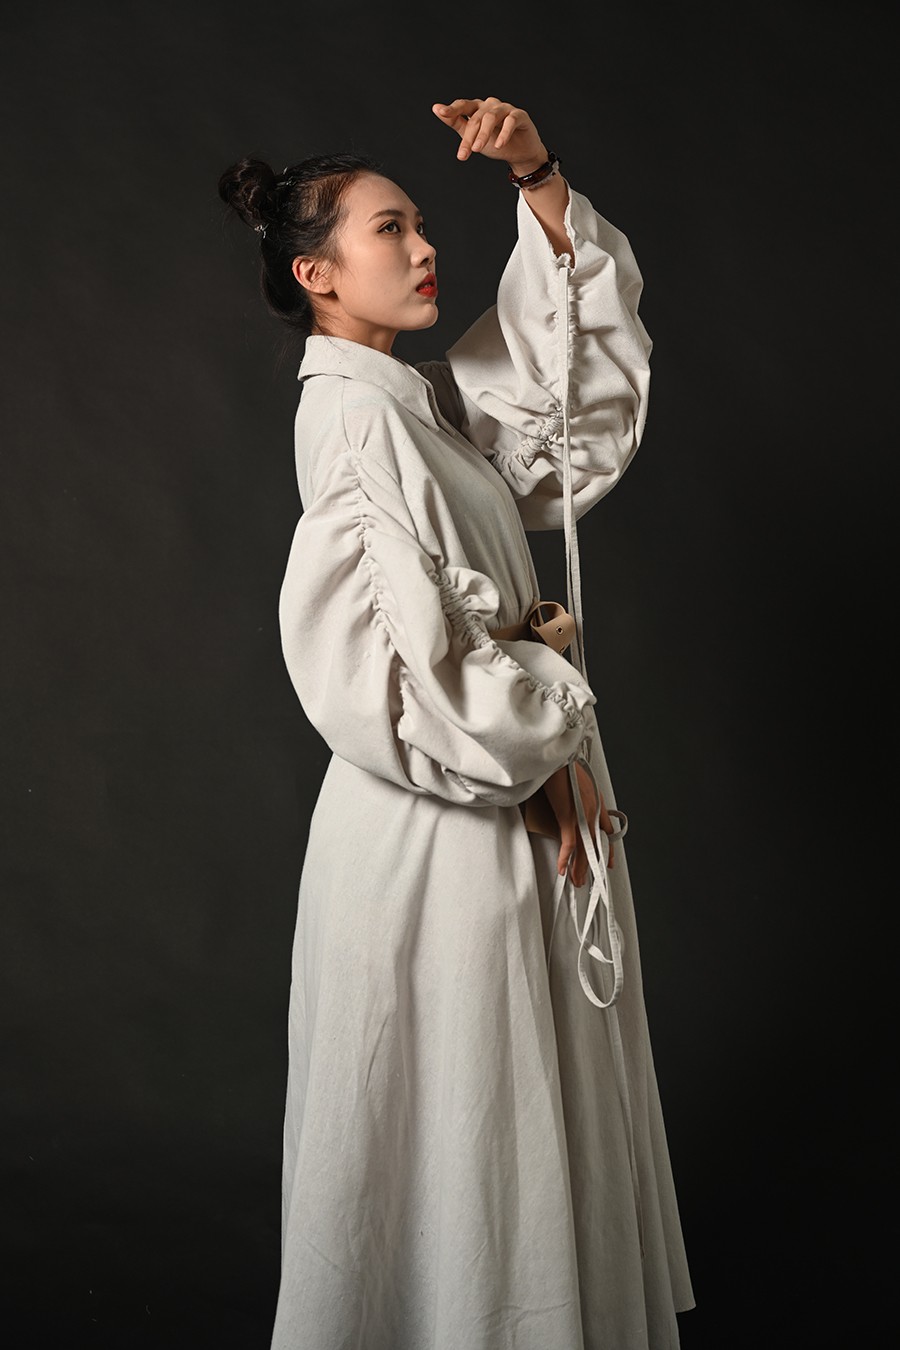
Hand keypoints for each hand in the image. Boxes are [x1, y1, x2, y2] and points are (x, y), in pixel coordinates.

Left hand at [432, 97, 547, 173]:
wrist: (518, 153)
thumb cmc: (494, 142)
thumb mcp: (471, 135)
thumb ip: (455, 122)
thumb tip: (436, 108)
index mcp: (477, 108)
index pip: (462, 106)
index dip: (452, 109)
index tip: (441, 112)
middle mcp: (490, 105)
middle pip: (475, 118)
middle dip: (469, 137)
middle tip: (463, 155)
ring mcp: (505, 108)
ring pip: (491, 117)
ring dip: (483, 134)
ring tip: (478, 149)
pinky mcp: (519, 115)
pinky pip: (511, 121)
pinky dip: (504, 133)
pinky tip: (499, 145)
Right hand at [541, 761, 616, 887]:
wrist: (557, 758)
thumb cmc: (564, 767)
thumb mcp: (582, 783)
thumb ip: (586, 798)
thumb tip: (582, 809)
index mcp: (597, 804)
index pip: (607, 832)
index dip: (609, 850)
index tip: (610, 863)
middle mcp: (593, 812)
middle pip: (594, 846)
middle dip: (589, 866)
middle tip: (586, 881)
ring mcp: (582, 816)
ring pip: (583, 849)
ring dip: (579, 868)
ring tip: (576, 882)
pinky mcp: (568, 817)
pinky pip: (569, 844)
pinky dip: (566, 858)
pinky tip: (563, 869)